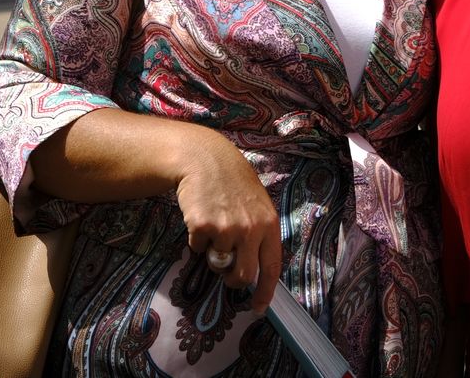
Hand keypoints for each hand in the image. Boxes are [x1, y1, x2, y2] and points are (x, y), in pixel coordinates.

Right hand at [176, 133, 282, 312]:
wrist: (206, 160)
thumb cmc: (234, 184)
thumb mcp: (257, 206)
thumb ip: (259, 235)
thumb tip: (255, 271)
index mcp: (269, 225)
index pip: (272, 267)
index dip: (265, 291)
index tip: (258, 309)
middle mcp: (251, 229)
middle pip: (243, 276)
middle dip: (233, 280)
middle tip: (227, 271)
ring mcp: (226, 228)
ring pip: (218, 264)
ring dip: (213, 254)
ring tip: (214, 227)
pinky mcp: (202, 226)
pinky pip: (198, 249)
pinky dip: (197, 240)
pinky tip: (201, 217)